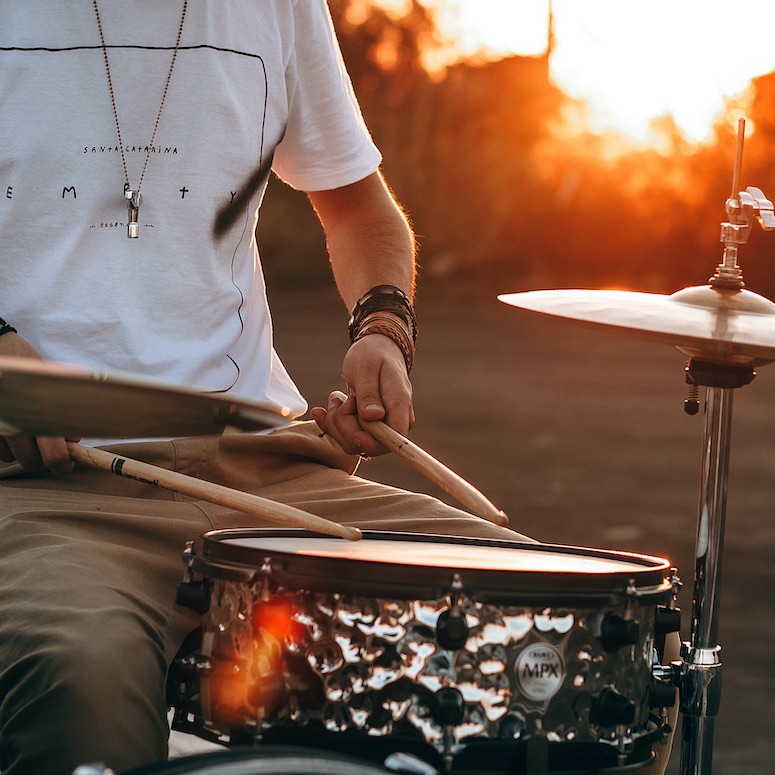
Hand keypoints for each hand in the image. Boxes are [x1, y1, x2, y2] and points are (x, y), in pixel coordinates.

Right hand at [0, 334, 72, 474]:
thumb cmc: (25, 363)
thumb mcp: (53, 378)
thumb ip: (68, 406)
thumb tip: (74, 439)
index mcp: (38, 412)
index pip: (54, 454)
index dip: (63, 464)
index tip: (67, 465)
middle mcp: (14, 423)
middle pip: (32, 463)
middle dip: (43, 460)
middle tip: (49, 452)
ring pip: (10, 457)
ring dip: (20, 451)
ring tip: (26, 433)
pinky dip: (3, 444)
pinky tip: (9, 429)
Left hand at [310, 334, 414, 456]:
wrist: (375, 350)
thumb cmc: (372, 355)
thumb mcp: (366, 369)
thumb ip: (369, 394)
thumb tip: (374, 417)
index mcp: (399, 406)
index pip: (394, 441)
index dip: (372, 444)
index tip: (353, 433)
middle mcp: (393, 421)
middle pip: (368, 444)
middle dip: (344, 426)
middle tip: (339, 399)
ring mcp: (380, 426)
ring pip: (353, 442)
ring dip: (336, 423)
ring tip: (335, 398)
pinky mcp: (366, 426)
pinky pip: (346, 436)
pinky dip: (331, 424)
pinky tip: (321, 411)